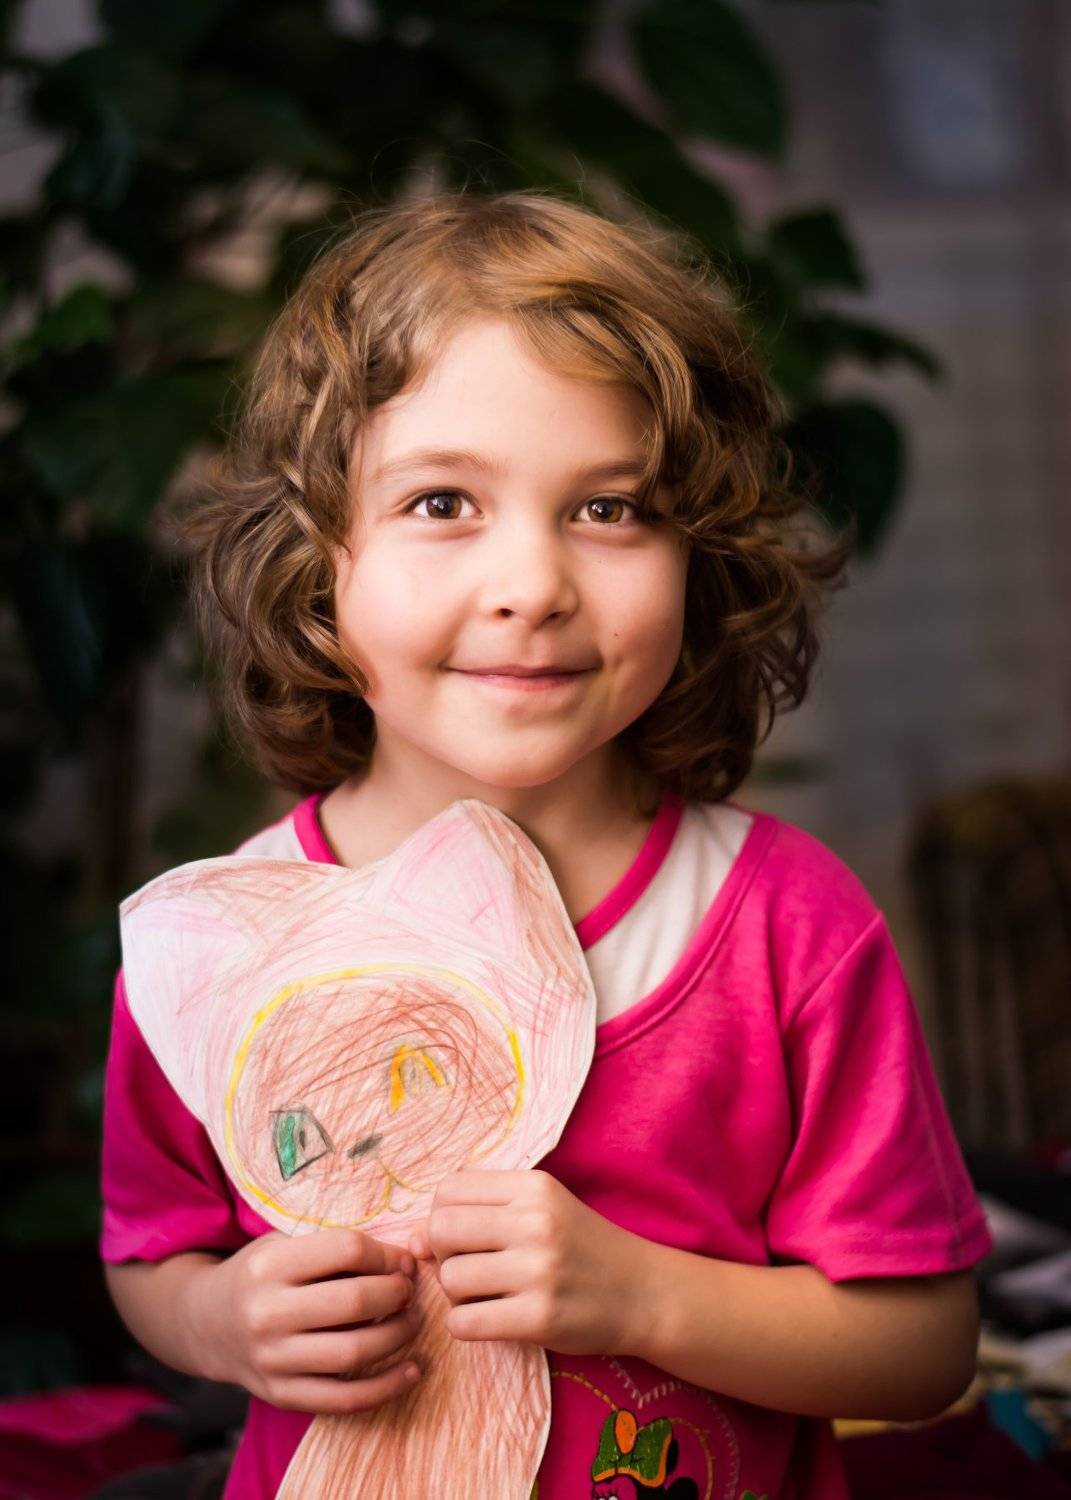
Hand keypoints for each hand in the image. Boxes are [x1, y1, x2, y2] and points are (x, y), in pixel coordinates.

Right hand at [187, 1227, 423, 1413]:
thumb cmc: (261, 1275)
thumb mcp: (284, 1244)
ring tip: (413, 1321)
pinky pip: (344, 1399)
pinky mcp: (281, 1395)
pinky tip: (413, 1370)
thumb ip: (335, 1247)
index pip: (347, 1250)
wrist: (205, 1323)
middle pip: (355, 1301)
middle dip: (397, 1293)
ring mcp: (272, 1360)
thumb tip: (406, 1260)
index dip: (386, 1254)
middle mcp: (267, 1314)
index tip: (402, 1261)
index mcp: (270, 1266)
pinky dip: (387, 1387)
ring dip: (399, 1336)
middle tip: (409, 1291)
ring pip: (354, 1352)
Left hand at [408, 1169, 648, 1356]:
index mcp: (534, 1186)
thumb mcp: (544, 1208)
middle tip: (470, 1268)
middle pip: (442, 1228)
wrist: (645, 1292)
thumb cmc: (584, 1248)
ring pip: (450, 1277)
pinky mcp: (539, 1317)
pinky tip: (490, 1320)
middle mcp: (535, 1222)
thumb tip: (413, 1239)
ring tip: (485, 1295)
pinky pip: (464, 1322)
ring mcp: (538, 1270)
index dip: (443, 1215)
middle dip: (444, 1253)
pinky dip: (465, 1325)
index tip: (462, 1236)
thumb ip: (484, 1211)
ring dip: (456, 1293)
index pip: (449, 1188)